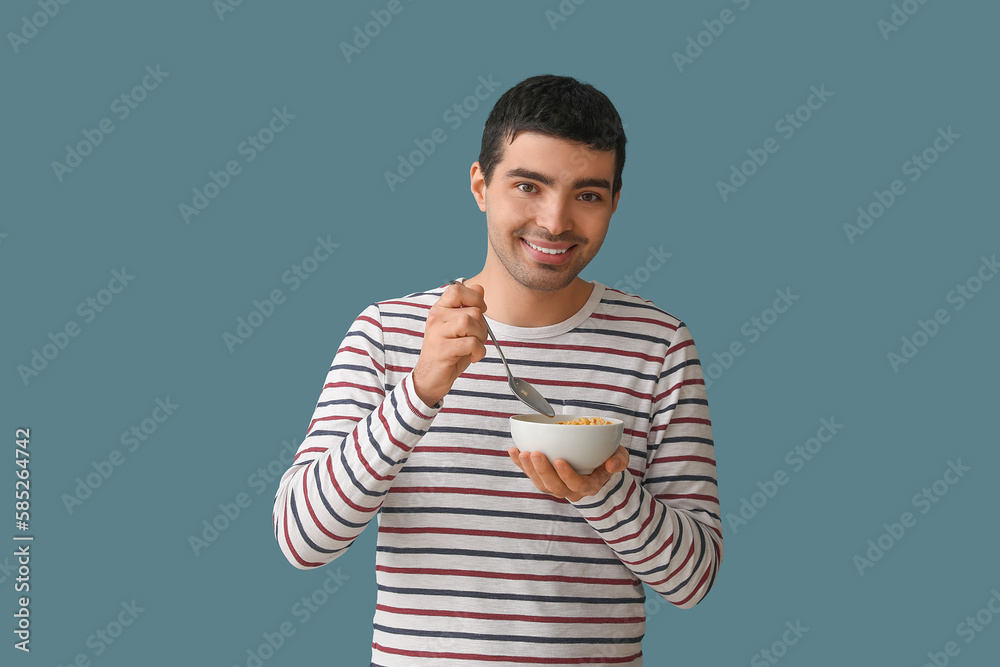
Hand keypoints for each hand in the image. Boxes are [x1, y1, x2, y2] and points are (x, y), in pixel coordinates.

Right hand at [412, 282, 488, 406]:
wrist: (431, 378)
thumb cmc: (448, 352)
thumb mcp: (460, 328)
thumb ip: (469, 307)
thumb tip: (479, 287)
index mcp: (440, 309)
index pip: (457, 289)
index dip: (475, 298)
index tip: (480, 311)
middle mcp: (436, 317)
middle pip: (472, 310)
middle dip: (482, 327)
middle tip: (477, 339)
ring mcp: (437, 333)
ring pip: (470, 323)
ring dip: (480, 338)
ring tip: (474, 347)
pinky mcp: (442, 349)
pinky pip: (470, 343)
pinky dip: (478, 351)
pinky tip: (473, 357)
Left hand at [507, 446, 629, 501]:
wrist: (597, 463)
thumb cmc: (608, 458)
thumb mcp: (620, 456)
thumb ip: (619, 460)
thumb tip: (613, 464)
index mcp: (589, 486)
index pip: (577, 485)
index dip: (567, 475)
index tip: (559, 461)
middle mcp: (571, 490)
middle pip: (554, 486)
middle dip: (542, 471)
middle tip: (535, 453)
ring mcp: (556, 486)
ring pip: (540, 483)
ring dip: (529, 469)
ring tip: (521, 453)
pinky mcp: (544, 479)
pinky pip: (530, 474)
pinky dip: (520, 464)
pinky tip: (512, 451)